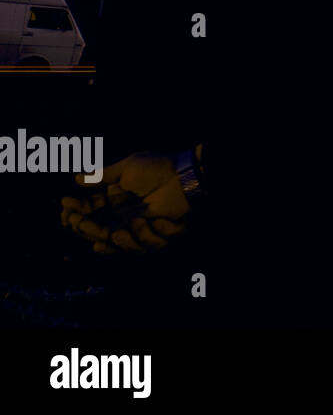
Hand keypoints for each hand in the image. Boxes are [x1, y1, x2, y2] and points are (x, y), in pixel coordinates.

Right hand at [60, 152, 190, 253]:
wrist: (184, 177)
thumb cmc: (156, 169)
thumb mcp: (126, 168)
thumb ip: (102, 176)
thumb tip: (76, 178)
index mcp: (115, 199)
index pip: (89, 212)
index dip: (75, 214)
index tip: (65, 212)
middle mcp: (124, 215)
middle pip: (97, 232)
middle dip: (87, 230)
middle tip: (82, 223)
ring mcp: (139, 227)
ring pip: (118, 244)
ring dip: (117, 240)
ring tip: (118, 232)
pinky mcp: (156, 235)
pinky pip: (143, 246)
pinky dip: (145, 236)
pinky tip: (147, 224)